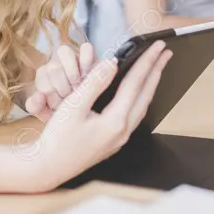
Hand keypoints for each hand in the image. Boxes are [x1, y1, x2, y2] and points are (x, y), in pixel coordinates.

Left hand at [25, 42, 96, 122]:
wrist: (89, 111)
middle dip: (63, 87)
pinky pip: (86, 48)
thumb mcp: (50, 114)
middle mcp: (55, 64)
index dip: (52, 95)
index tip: (60, 106)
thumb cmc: (68, 110)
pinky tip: (89, 76)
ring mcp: (71, 57)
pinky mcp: (88, 53)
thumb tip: (38, 96)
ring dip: (73, 72)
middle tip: (71, 97)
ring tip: (79, 87)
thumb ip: (36, 107)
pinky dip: (87, 61)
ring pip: (64, 51)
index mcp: (44, 77)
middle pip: (52, 67)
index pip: (41, 81)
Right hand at [26, 40, 172, 190]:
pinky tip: (137, 93)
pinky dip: (139, 98)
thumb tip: (112, 62)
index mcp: (115, 121)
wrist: (47, 168)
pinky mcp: (113, 141)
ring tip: (155, 69)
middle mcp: (122, 131)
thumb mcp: (73, 106)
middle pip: (146, 95)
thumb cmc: (56, 140)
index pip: (136, 83)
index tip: (159, 45)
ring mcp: (119, 138)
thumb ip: (94, 82)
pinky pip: (134, 114)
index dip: (148, 61)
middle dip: (157, 71)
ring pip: (142, 106)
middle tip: (166, 53)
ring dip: (150, 85)